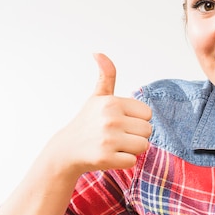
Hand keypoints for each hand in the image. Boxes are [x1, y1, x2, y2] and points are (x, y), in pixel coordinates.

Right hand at [51, 53, 151, 174]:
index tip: (120, 122)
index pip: (147, 114)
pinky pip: (132, 162)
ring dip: (131, 149)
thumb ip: (106, 75)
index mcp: (112, 103)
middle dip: (135, 136)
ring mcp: (108, 139)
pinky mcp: (106, 158)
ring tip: (114, 145)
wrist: (66, 150)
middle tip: (117, 136)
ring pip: (143, 146)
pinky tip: (109, 156)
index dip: (136, 120)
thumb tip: (98, 52)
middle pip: (148, 131)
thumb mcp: (97, 97)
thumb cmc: (87, 122)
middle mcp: (111, 119)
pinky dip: (124, 162)